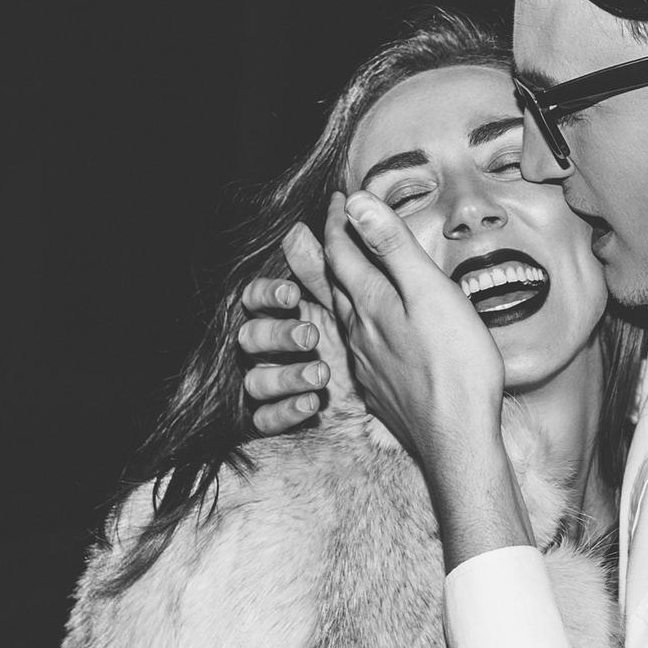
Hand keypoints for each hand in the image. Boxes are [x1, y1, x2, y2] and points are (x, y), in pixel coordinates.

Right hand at [241, 223, 360, 434]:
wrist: (397, 390)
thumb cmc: (366, 335)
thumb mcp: (347, 301)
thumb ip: (323, 269)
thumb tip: (300, 229)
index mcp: (287, 312)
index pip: (256, 298)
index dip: (267, 295)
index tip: (291, 296)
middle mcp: (276, 346)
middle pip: (249, 338)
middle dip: (277, 336)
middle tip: (311, 335)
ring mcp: (278, 381)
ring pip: (255, 380)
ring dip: (283, 376)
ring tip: (320, 373)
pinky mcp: (286, 415)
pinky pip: (265, 418)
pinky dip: (284, 410)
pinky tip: (312, 402)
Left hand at [323, 190, 505, 468]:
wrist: (458, 439)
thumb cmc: (455, 364)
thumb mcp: (430, 291)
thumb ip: (393, 246)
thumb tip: (358, 203)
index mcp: (371, 302)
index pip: (343, 250)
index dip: (340, 220)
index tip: (341, 198)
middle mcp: (360, 332)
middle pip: (337, 280)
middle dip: (337, 247)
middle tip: (340, 224)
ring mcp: (367, 364)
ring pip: (345, 314)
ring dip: (344, 285)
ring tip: (351, 270)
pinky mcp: (380, 389)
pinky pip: (359, 346)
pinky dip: (360, 322)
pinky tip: (373, 330)